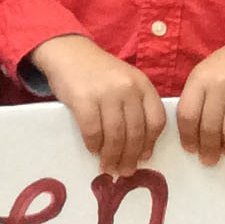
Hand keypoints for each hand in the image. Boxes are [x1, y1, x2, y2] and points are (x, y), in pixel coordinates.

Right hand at [28, 34, 165, 177]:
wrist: (68, 52)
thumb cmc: (97, 72)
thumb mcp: (125, 81)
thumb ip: (135, 105)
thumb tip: (140, 147)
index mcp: (142, 84)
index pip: (156, 120)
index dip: (150, 143)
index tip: (144, 158)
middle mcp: (127, 88)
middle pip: (136, 132)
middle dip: (130, 157)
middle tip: (125, 171)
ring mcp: (105, 93)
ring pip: (115, 135)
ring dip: (112, 156)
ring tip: (108, 167)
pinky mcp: (83, 99)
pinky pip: (92, 130)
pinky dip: (94, 144)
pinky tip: (93, 150)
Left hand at [177, 38, 224, 166]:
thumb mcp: (205, 76)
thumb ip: (198, 101)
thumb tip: (193, 139)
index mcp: (199, 78)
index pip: (187, 115)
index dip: (188, 137)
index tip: (191, 150)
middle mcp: (220, 82)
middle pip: (209, 126)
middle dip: (209, 148)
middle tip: (210, 159)